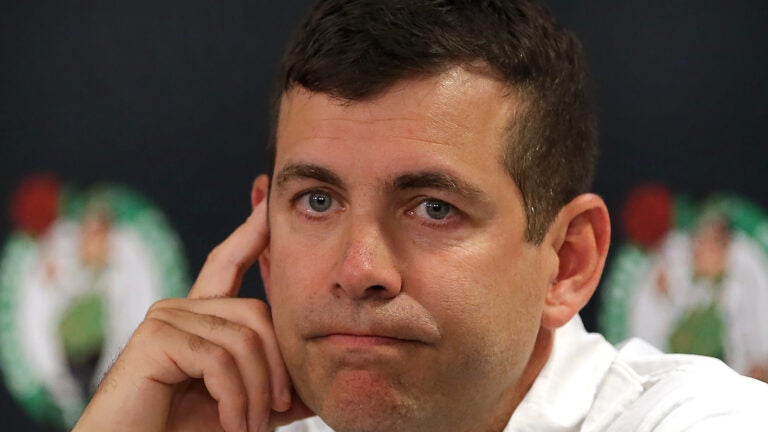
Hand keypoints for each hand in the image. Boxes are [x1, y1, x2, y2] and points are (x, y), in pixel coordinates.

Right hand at [74, 193, 312, 431]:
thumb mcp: (245, 404)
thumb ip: (276, 387)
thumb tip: (319, 379)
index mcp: (200, 317)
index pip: (228, 262)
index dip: (251, 232)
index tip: (267, 198)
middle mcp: (180, 308)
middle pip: (257, 312)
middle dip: (276, 366)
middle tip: (275, 411)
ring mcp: (165, 319)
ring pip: (244, 337)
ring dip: (256, 392)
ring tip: (251, 426)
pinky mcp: (155, 338)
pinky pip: (219, 358)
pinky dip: (235, 398)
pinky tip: (230, 423)